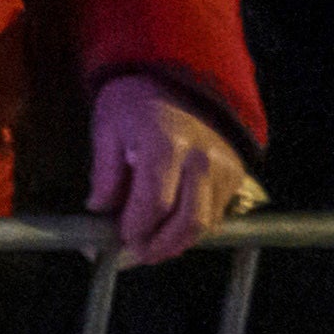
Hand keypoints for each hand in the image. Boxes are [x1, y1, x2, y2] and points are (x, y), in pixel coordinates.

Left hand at [89, 79, 258, 267]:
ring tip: (154, 247)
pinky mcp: (235, 175)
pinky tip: (172, 229)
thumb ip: (105, 171)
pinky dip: (193, 227)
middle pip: (187, 221)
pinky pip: (216, 213)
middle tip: (139, 254)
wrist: (181, 79)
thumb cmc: (136, 103)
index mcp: (165, 145)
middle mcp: (201, 159)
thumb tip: (99, 209)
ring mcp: (223, 169)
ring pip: (206, 223)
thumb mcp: (107, 127)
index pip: (153, 203)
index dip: (136, 228)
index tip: (120, 238)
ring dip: (179, 243)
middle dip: (161, 246)